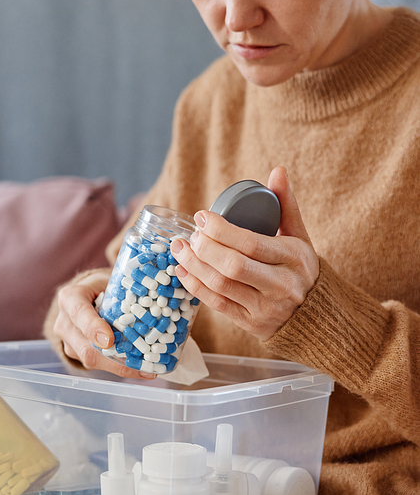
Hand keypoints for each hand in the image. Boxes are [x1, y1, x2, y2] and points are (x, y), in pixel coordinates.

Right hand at [53, 272, 156, 378]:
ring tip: (148, 369)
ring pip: (91, 359)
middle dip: (112, 358)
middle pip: (84, 346)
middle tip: (140, 364)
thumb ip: (122, 289)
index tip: (110, 339)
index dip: (93, 328)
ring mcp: (69, 342)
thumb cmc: (101, 286)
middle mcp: (64, 322)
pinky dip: (120, 367)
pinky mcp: (77, 354)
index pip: (79, 314)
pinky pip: (97, 364)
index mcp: (70, 298)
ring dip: (120, 366)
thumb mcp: (109, 280)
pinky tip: (142, 369)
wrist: (86, 296)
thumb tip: (153, 293)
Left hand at [170, 167, 318, 340]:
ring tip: (180, 249)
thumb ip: (286, 205)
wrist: (315, 316)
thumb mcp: (299, 237)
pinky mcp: (250, 323)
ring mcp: (265, 308)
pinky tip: (183, 270)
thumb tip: (277, 171)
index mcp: (293, 258)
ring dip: (194, 266)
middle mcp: (280, 285)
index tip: (202, 216)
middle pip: (233, 266)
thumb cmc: (300, 269)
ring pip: (221, 286)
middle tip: (190, 235)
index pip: (251, 243)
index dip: (221, 229)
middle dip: (205, 248)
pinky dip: (196, 286)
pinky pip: (217, 304)